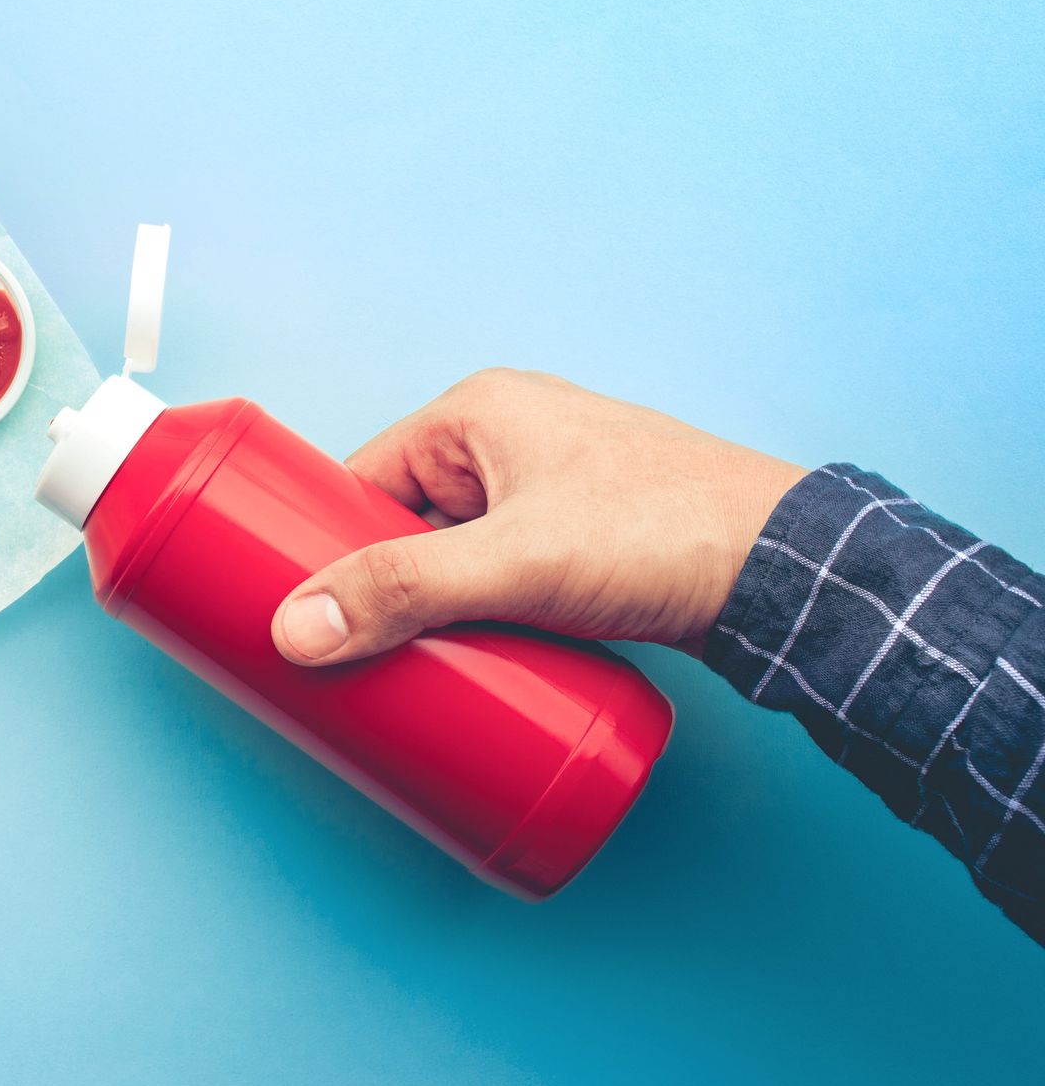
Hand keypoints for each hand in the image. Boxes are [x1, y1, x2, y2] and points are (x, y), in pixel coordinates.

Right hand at [271, 369, 806, 666]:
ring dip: (428, 612)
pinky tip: (462, 661)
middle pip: (403, 526)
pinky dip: (477, 618)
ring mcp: (553, 494)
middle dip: (376, 591)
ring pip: (453, 560)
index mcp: (479, 413)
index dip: (319, 542)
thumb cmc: (662, 535)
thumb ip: (401, 593)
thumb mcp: (514, 564)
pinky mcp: (587, 545)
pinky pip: (500, 580)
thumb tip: (296, 630)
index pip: (361, 477)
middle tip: (343, 657)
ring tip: (398, 672)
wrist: (793, 576)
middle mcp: (511, 443)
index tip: (291, 606)